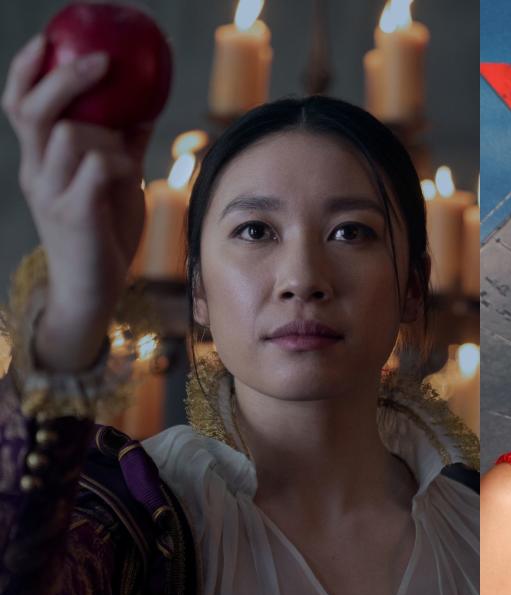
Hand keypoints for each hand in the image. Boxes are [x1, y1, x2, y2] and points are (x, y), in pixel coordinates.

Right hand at [2, 35, 153, 370]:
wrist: (92, 290)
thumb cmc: (104, 233)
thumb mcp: (112, 182)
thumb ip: (121, 146)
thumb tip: (144, 106)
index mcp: (39, 161)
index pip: (18, 104)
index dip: (26, 68)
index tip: (48, 39)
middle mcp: (36, 172)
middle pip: (36, 109)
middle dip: (67, 78)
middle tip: (102, 61)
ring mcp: (51, 193)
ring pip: (71, 134)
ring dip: (108, 136)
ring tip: (126, 164)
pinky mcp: (75, 215)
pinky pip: (95, 169)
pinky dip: (117, 163)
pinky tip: (130, 178)